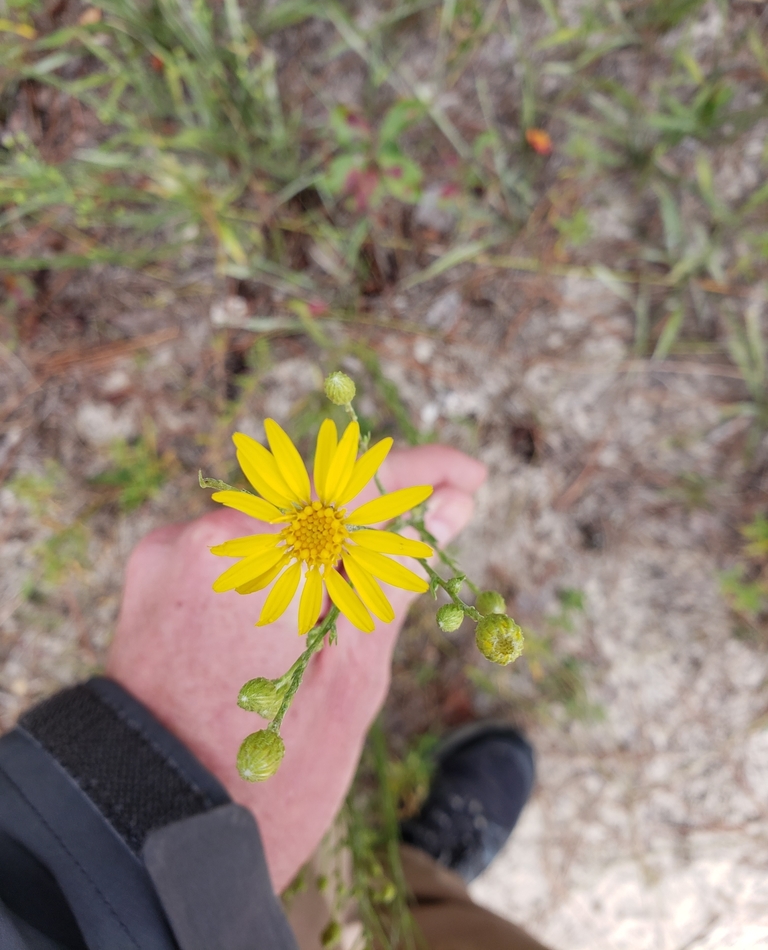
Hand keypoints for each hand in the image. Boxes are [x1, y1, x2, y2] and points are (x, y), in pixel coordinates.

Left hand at [106, 444, 485, 891]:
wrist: (153, 840)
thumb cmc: (267, 778)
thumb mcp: (352, 677)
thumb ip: (392, 576)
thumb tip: (447, 508)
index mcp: (254, 557)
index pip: (354, 481)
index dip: (422, 472)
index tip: (469, 477)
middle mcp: (199, 538)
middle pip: (311, 493)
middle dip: (379, 509)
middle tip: (439, 524)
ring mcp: (167, 557)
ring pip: (273, 520)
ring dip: (330, 538)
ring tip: (377, 585)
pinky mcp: (152, 580)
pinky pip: (235, 549)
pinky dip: (282, 562)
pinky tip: (317, 602)